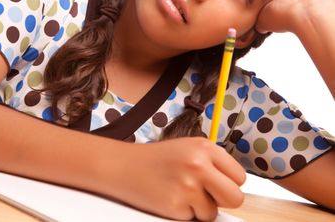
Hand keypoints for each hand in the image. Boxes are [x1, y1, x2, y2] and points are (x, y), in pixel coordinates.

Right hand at [107, 137, 245, 220]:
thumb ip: (212, 163)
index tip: (216, 184)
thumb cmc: (156, 159)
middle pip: (235, 197)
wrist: (123, 166)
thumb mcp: (187, 149)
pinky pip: (193, 219)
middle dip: (223, 201)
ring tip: (179, 192)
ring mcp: (188, 185)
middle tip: (204, 195)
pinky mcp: (176, 204)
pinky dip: (183, 213)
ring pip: (213, 212)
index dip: (229, 183)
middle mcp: (199, 164)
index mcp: (205, 147)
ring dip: (199, 208)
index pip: (239, 177)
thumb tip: (235, 185)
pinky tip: (169, 197)